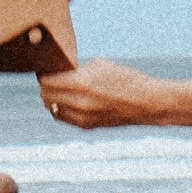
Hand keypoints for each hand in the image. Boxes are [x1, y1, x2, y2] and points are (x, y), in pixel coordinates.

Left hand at [39, 60, 170, 129]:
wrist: (147, 103)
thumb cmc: (126, 79)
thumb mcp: (101, 66)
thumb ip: (77, 69)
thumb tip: (60, 71)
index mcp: (83, 83)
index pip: (48, 81)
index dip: (44, 74)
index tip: (45, 69)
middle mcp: (80, 103)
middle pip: (46, 95)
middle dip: (45, 86)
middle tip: (49, 78)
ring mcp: (83, 117)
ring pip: (52, 108)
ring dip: (51, 98)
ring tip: (57, 89)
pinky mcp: (87, 126)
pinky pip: (62, 117)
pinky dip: (60, 108)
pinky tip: (65, 100)